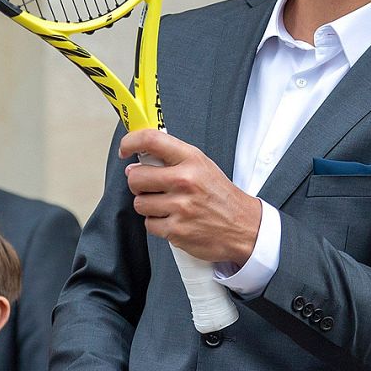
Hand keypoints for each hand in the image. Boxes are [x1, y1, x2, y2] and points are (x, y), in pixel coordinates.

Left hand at [121, 129, 260, 265]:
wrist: (244, 227)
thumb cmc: (221, 197)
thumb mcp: (203, 167)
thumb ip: (173, 159)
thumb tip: (136, 161)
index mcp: (192, 160)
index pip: (151, 140)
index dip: (131, 142)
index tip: (125, 149)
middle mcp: (185, 181)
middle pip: (135, 177)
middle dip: (138, 184)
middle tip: (152, 187)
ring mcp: (180, 207)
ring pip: (139, 203)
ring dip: (149, 206)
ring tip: (169, 206)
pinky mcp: (176, 230)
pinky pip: (149, 224)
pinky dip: (158, 224)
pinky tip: (174, 220)